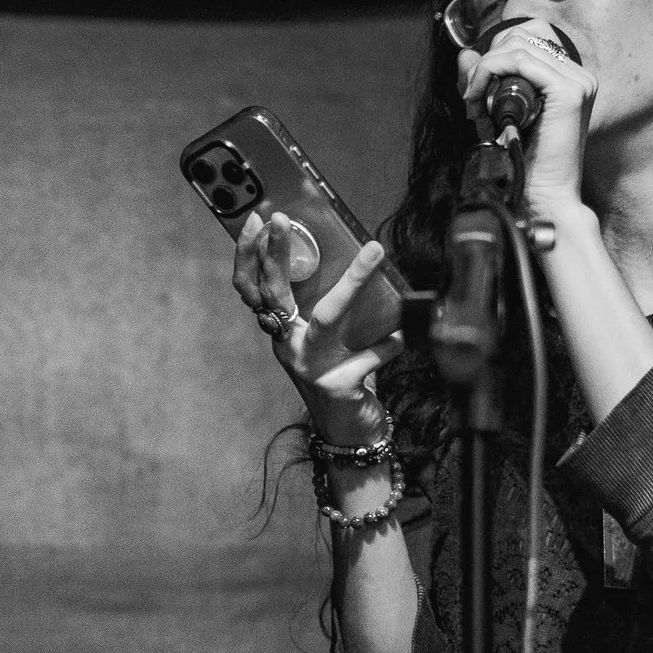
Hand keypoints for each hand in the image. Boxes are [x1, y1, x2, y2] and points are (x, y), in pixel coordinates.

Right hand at [231, 214, 403, 429]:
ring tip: (374, 253)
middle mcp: (288, 346)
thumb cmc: (340, 377)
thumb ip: (330, 307)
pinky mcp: (336, 385)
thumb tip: (356, 253)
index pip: (253, 287)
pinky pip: (370, 356)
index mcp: (282, 330)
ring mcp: (310, 367)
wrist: (347, 433)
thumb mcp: (326, 340)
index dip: (249, 254)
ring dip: (353, 282)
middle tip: (281, 219)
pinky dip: (390, 343)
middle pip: (273, 294)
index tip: (258, 218)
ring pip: (327, 316)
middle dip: (274, 253)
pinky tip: (404, 335)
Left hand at [456, 18, 595, 220]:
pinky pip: (520, 61)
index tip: (477, 83)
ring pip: (517, 47)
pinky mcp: (569, 91)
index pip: (531, 35)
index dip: (497, 50)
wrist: (542, 195)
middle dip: (487, 61)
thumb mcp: (495, 112)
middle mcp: (578, 74)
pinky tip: (479, 98)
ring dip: (484, 70)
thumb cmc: (522, 160)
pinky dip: (490, 72)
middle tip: (472, 95)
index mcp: (569, 76)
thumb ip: (482, 80)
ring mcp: (578, 81)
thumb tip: (465, 53)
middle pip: (522, 36)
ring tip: (474, 102)